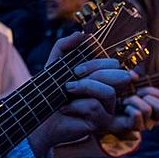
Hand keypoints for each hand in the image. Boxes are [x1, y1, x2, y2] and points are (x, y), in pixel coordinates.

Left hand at [27, 33, 158, 157]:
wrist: (38, 115)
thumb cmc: (49, 91)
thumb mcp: (53, 64)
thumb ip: (64, 46)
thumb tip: (82, 34)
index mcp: (102, 77)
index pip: (114, 64)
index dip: (97, 63)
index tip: (75, 69)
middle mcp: (110, 91)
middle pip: (120, 76)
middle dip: (94, 73)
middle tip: (73, 77)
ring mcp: (108, 109)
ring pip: (109, 92)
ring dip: (85, 88)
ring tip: (67, 91)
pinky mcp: (102, 123)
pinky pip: (95, 107)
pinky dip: (76, 105)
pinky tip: (66, 109)